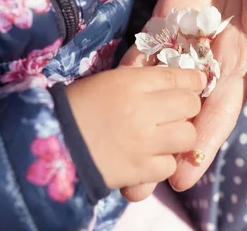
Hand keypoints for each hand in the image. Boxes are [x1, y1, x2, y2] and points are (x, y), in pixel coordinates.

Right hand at [66, 66, 204, 188]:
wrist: (50, 144)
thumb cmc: (72, 107)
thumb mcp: (105, 82)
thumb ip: (137, 80)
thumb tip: (166, 80)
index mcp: (130, 82)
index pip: (176, 76)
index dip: (191, 79)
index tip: (197, 82)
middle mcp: (143, 109)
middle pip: (189, 104)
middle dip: (188, 108)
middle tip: (177, 113)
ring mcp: (144, 142)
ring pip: (187, 136)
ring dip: (179, 136)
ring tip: (165, 138)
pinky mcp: (139, 170)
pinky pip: (169, 165)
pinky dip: (162, 163)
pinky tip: (149, 159)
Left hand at [121, 0, 246, 198]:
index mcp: (240, 74)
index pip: (215, 118)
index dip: (199, 148)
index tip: (180, 180)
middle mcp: (208, 65)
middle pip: (178, 112)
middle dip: (157, 147)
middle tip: (131, 185)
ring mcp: (185, 40)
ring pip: (156, 84)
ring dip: (135, 113)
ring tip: (110, 147)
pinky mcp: (168, 14)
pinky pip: (147, 43)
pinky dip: (130, 65)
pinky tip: (113, 89)